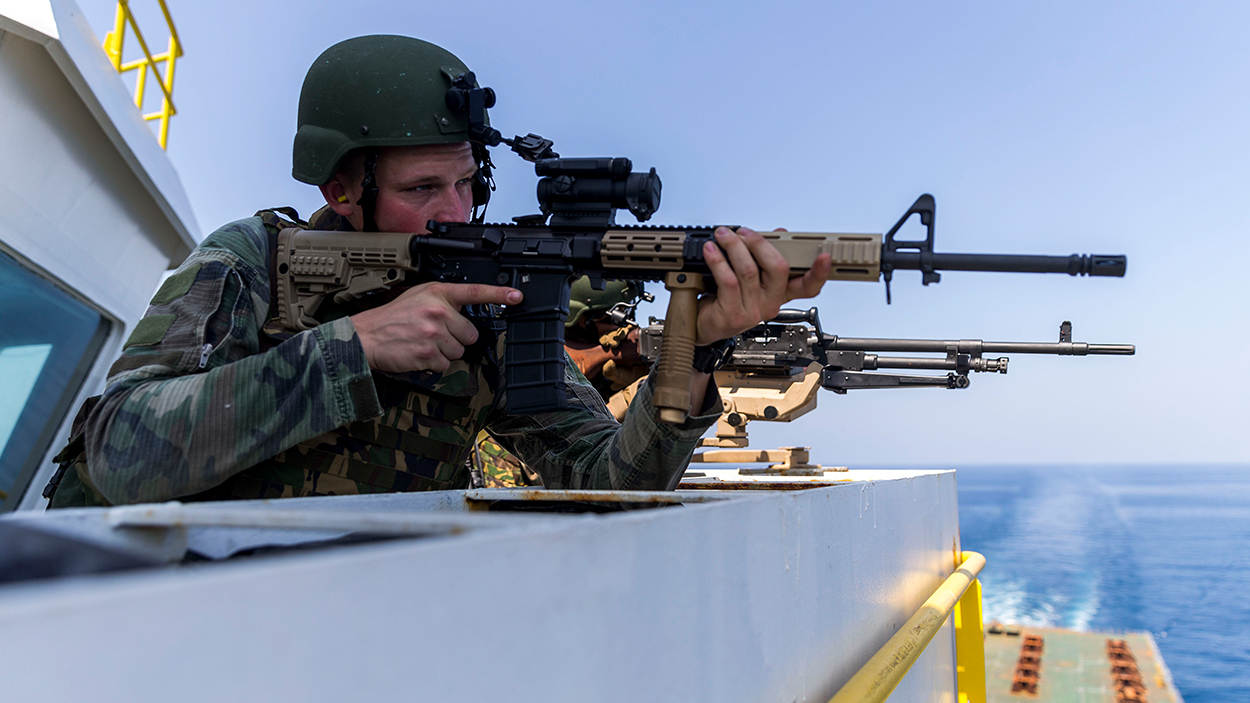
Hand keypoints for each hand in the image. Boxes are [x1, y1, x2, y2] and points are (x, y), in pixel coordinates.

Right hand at [350, 282, 521, 372]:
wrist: (366, 336)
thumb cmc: (393, 317)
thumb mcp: (419, 296)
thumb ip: (444, 300)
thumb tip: (466, 311)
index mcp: (438, 293)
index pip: (475, 292)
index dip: (499, 294)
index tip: (518, 297)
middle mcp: (438, 311)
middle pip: (470, 333)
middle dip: (456, 337)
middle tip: (435, 334)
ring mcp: (434, 333)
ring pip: (459, 351)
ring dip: (445, 351)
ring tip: (424, 343)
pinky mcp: (428, 354)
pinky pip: (445, 364)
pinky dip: (434, 363)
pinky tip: (419, 353)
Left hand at [695, 227, 830, 344]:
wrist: (704, 323)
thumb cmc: (725, 298)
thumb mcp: (749, 276)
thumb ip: (765, 255)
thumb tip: (779, 234)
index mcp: (780, 293)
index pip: (808, 287)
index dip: (819, 273)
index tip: (824, 256)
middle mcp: (771, 304)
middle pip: (778, 268)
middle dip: (759, 243)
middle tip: (742, 232)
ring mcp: (753, 312)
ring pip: (749, 270)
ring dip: (733, 246)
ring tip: (722, 236)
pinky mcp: (733, 315)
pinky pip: (728, 281)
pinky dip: (718, 261)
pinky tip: (711, 251)